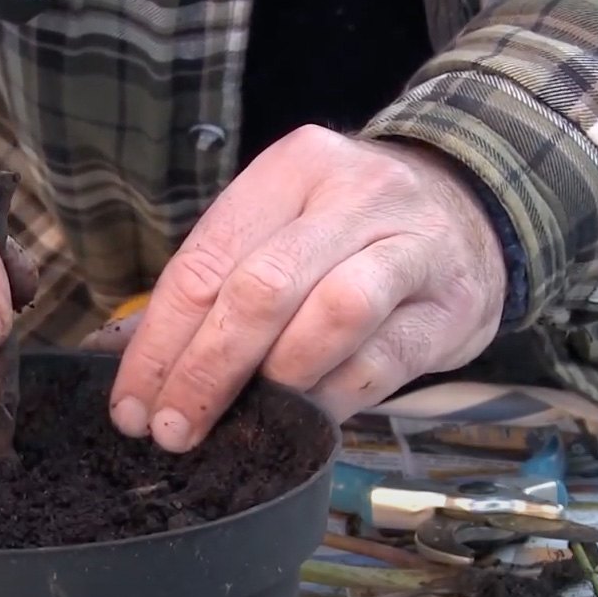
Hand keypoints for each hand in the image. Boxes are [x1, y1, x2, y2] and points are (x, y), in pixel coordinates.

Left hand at [98, 125, 507, 451]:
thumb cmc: (349, 229)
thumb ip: (214, 281)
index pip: (207, 259)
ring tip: (243, 421)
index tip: (132, 405)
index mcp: (292, 167)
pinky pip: (382, 363)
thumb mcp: (282, 226)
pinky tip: (302, 421)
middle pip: (263, 287)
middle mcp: (354, 194)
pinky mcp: (453, 304)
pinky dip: (331, 401)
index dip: (160, 342)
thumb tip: (125, 356)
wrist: (472, 209)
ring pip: (332, 315)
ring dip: (276, 381)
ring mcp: (412, 244)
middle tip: (171, 429)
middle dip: (205, 371)